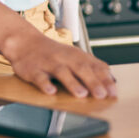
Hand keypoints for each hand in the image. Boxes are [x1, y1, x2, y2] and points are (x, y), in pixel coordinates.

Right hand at [2, 32, 116, 98]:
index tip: (113, 93)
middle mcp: (64, 58)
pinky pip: (39, 77)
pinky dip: (45, 84)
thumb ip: (92, 67)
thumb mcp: (74, 56)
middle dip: (92, 82)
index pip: (94, 66)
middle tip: (102, 95)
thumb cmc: (53, 53)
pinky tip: (51, 91)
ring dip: (72, 83)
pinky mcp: (33, 70)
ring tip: (81, 94)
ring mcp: (48, 63)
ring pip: (61, 72)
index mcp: (76, 56)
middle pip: (81, 68)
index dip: (105, 80)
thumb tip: (112, 81)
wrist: (25, 42)